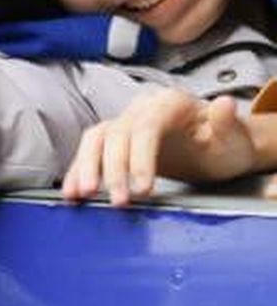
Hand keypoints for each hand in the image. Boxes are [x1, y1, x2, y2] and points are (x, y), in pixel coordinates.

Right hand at [62, 90, 271, 205]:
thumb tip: (224, 104)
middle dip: (112, 170)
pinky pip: (89, 152)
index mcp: (169, 104)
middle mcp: (141, 109)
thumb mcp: (234, 137)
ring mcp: (125, 124)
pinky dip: (77, 172)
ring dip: (85, 168)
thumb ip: (228, 123)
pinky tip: (71, 192)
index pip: (145, 127)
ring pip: (95, 140)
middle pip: (115, 134)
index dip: (140, 158)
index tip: (144, 190)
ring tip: (81, 195)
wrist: (216, 147)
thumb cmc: (224, 144)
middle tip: (118, 201)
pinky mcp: (114, 142)